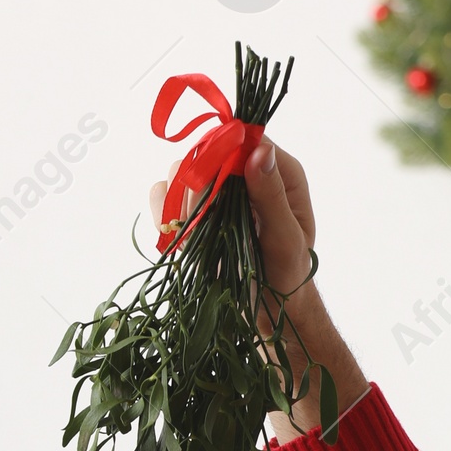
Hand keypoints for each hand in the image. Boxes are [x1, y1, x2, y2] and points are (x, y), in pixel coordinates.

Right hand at [148, 142, 366, 439]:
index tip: (212, 190)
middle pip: (202, 152)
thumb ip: (271, 195)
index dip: (220, 155)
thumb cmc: (287, 277)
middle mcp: (244, 174)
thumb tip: (258, 150)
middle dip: (195, 187)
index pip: (241, 138)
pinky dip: (163, 220)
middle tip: (203, 224)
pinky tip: (179, 243)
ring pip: (176, 174)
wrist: (268, 312)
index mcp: (277, 171)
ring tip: (193, 239)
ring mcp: (216, 192)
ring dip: (176, 207)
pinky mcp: (193, 212)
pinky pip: (162, 198)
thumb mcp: (286, 239)